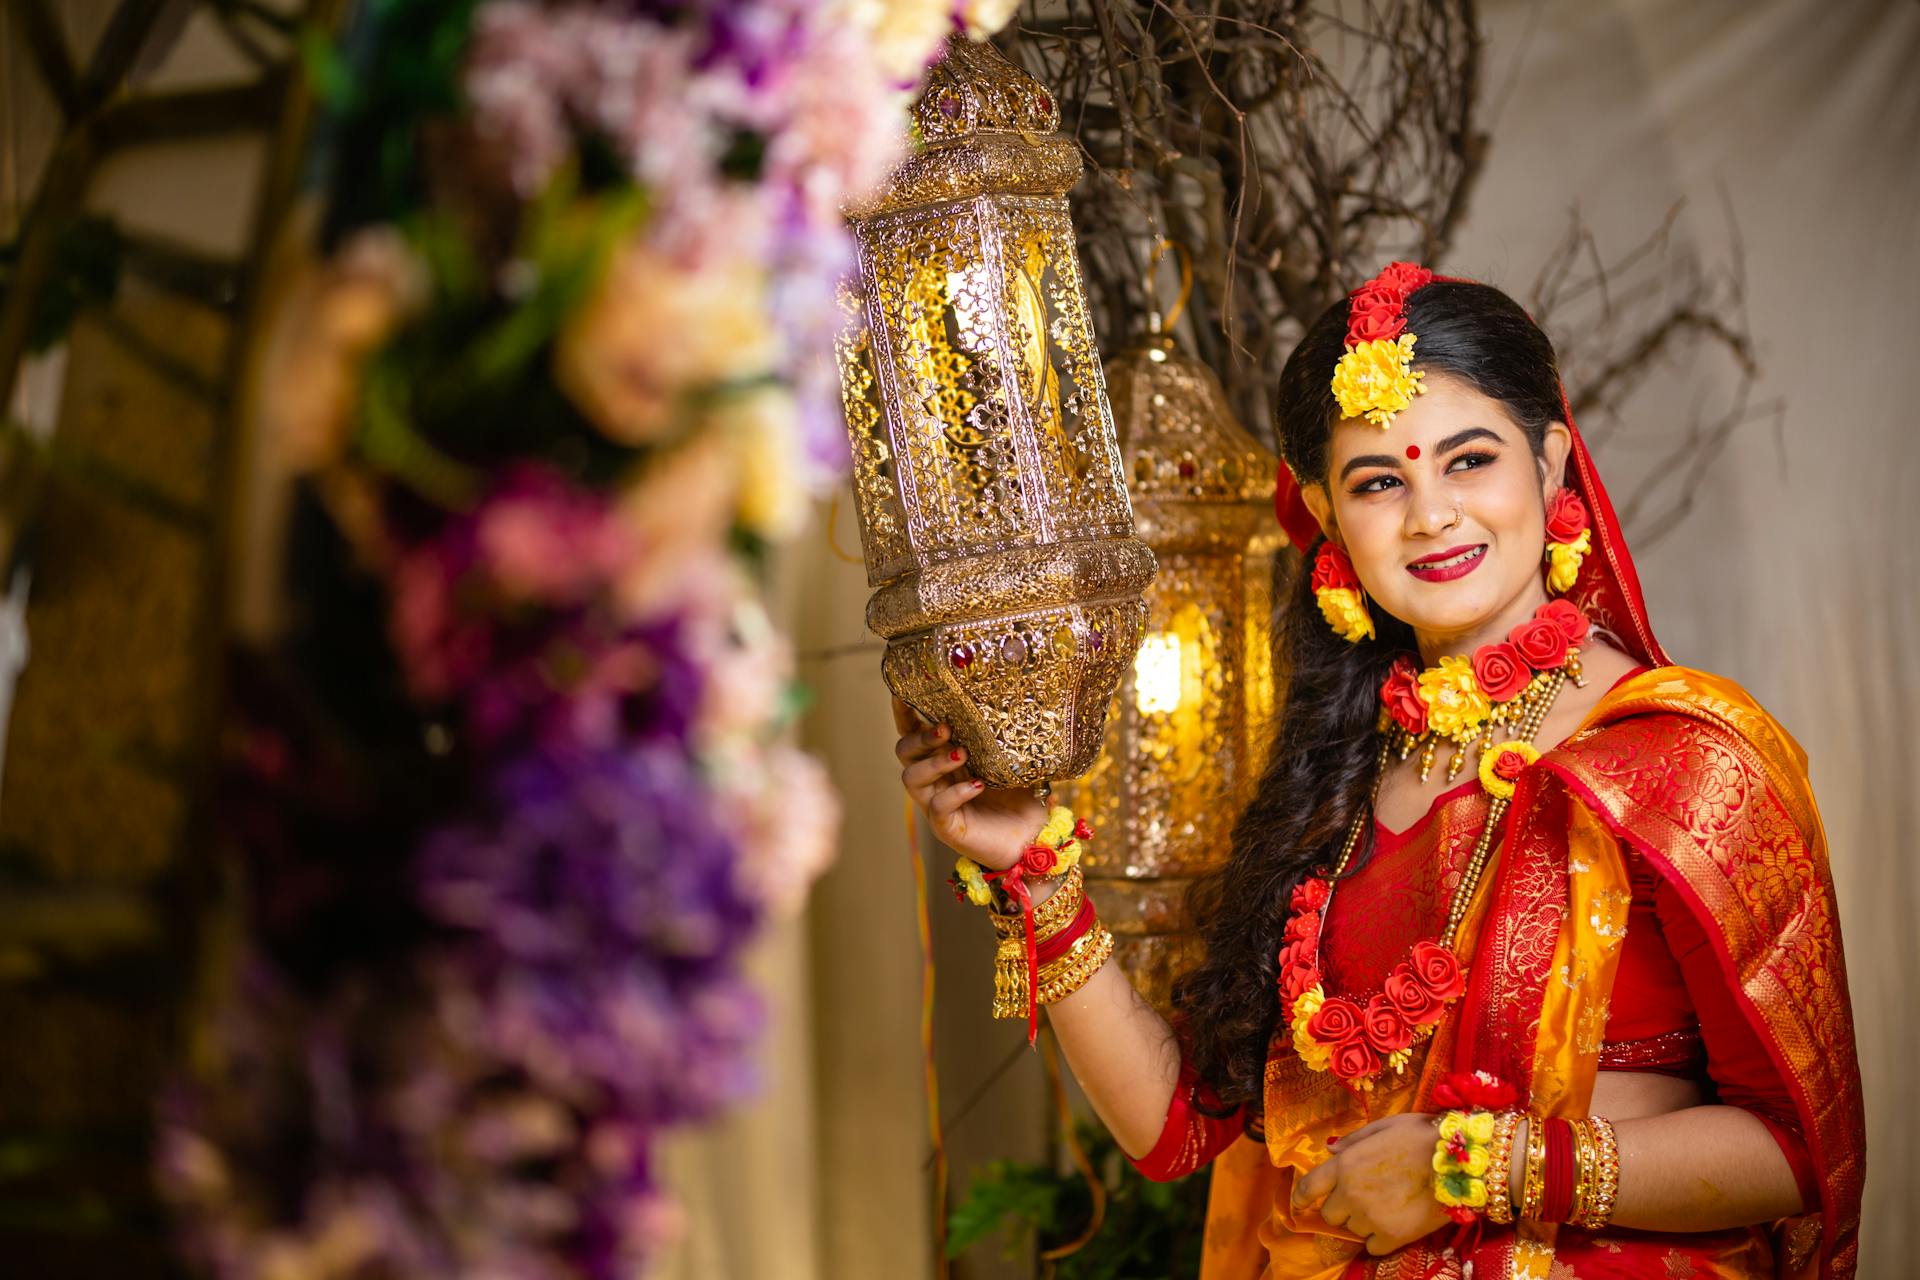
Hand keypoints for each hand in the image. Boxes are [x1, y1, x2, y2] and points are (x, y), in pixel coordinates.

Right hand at [892, 697, 1045, 871]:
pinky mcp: (947, 827)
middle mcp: (935, 780)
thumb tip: (1008, 700)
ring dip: (934, 762)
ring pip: (912, 778)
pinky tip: (977, 785)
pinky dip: (955, 792)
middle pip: (905, 752)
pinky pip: (938, 807)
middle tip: (945, 728)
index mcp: (944, 758)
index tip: (903, 693)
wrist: (1032, 838)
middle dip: (920, 737)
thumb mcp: (1011, 758)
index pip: (914, 733)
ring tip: (962, 754)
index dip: (905, 714)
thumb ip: (1000, 735)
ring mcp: (936, 804)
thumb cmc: (1020, 797)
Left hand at [1291, 1113, 1450, 1256]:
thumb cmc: (1421, 1135)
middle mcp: (1351, 1194)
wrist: (1460, 1161)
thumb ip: (1353, 1141)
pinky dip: (1380, 1239)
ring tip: (1387, 1206)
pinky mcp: (1392, 1237)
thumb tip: (1330, 1151)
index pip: (1308, 1187)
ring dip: (1363, 1222)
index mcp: (1345, 1164)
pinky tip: (1394, 1224)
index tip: (1301, 1203)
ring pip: (1353, 1230)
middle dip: (1341, 1208)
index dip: (1301, 1197)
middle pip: (1330, 1214)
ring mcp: (1370, 1218)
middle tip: (1363, 1198)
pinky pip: (1372, 1247)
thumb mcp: (1383, 1127)